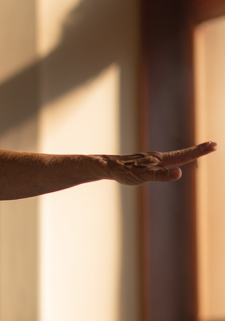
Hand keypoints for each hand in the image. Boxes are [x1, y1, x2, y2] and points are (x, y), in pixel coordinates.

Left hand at [99, 142, 215, 184]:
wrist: (106, 166)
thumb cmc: (123, 171)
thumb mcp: (142, 176)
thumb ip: (161, 176)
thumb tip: (179, 173)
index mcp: (159, 159)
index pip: (183, 155)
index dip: (198, 152)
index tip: (213, 145)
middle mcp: (157, 157)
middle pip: (181, 153)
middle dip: (197, 150)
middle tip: (213, 144)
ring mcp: (151, 159)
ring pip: (173, 156)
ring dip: (188, 153)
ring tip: (199, 150)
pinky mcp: (144, 162)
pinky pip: (163, 160)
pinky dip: (174, 159)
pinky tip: (172, 162)